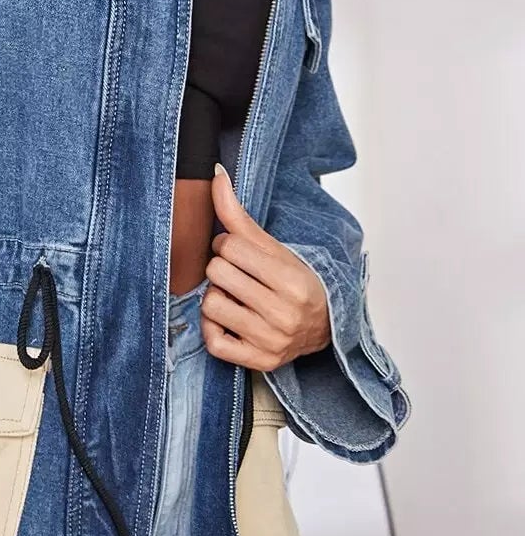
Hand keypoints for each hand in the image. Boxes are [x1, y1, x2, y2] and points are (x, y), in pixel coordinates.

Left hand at [200, 164, 330, 369]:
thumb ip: (239, 216)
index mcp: (292, 280)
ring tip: (235, 297)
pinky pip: (213, 342)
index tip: (240, 253)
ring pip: (210, 305)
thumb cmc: (295, 282)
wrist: (325, 326)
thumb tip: (215, 173)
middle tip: (238, 275)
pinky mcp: (259, 362)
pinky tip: (230, 320)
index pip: (230, 246)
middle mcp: (284, 314)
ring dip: (216, 298)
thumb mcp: (274, 248)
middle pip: (216, 273)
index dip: (228, 245)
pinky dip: (214, 329)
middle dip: (221, 269)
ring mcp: (271, 341)